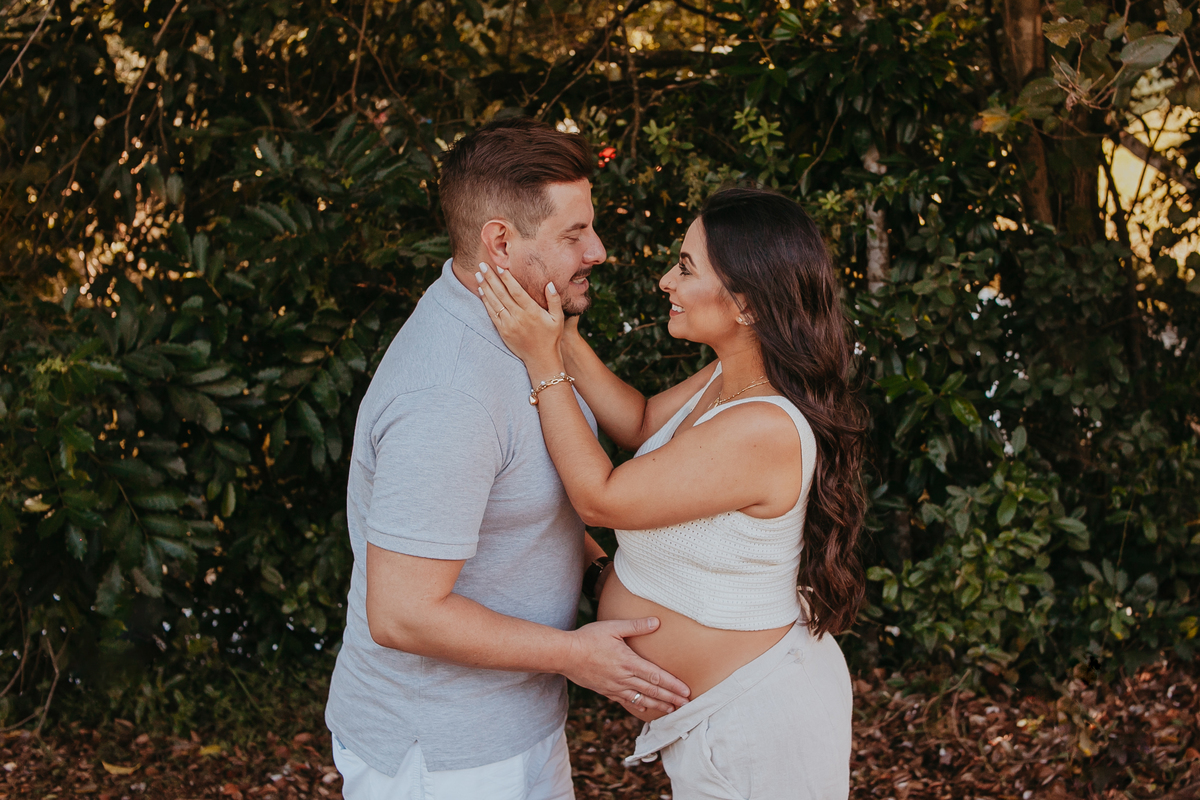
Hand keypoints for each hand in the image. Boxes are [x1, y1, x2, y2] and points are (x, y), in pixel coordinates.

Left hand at [477, 262, 563, 366]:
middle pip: (502, 294)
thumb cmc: (551, 337)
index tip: (500, 267)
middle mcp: (519, 317)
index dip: (507, 278)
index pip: (516, 291)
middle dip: (491, 278)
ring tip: (478, 274)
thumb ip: (554, 300)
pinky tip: (481, 291)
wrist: (541, 359)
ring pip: (494, 302)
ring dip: (485, 287)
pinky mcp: (503, 331)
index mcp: (532, 311)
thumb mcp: (558, 318)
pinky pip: (492, 314)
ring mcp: (509, 324)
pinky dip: (485, 302)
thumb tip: (550, 284)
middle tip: (483, 264)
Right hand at [560, 617, 689, 715]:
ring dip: (658, 705)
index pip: (656, 676)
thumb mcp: (613, 627)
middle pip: (652, 690)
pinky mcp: (605, 690)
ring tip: (672, 710)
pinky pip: (625, 701)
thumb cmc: (588, 638)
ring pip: (641, 699)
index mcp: (628, 662)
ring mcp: (614, 686)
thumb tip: (657, 621)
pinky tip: (645, 709)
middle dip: (670, 698)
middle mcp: (623, 678)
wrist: (565, 654)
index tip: (686, 691)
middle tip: (686, 705)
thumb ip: (636, 626)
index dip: (673, 685)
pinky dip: (638, 705)